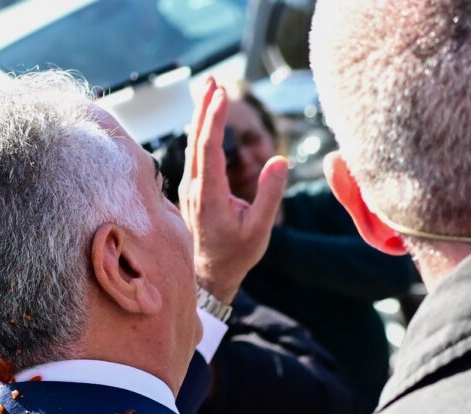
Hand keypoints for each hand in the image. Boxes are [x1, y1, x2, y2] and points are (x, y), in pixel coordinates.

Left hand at [180, 77, 288, 301]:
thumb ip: (269, 195)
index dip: (214, 120)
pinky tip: (207, 120)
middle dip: (205, 108)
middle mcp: (195, 188)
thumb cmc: (236, 255)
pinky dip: (202, 133)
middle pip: (196, 140)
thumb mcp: (259, 230)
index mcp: (209, 196)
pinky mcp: (194, 190)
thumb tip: (279, 160)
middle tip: (214, 81)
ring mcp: (191, 189)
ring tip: (210, 91)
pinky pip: (195, 155)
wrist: (210, 276)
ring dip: (201, 117)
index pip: (209, 149)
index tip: (222, 95)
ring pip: (193, 146)